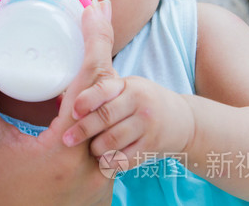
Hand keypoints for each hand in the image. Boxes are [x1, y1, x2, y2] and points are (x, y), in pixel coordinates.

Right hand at [0, 0, 117, 205]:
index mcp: (67, 149)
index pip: (93, 79)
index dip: (98, 37)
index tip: (97, 7)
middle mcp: (95, 166)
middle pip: (110, 94)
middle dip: (104, 50)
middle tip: (96, 15)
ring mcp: (101, 179)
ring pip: (111, 116)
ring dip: (102, 79)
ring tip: (89, 46)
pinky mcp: (98, 185)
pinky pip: (106, 136)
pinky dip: (98, 108)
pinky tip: (85, 92)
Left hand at [65, 72, 193, 167]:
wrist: (183, 121)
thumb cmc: (144, 101)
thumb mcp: (128, 87)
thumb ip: (103, 91)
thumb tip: (66, 96)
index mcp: (130, 86)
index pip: (103, 90)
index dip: (85, 101)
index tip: (71, 111)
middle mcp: (140, 104)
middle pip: (105, 117)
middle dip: (83, 130)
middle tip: (67, 139)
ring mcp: (148, 126)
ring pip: (113, 140)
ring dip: (96, 148)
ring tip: (89, 149)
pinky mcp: (152, 147)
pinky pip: (126, 158)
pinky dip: (111, 161)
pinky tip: (103, 160)